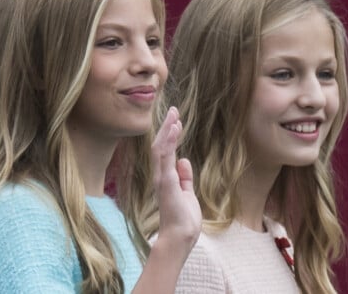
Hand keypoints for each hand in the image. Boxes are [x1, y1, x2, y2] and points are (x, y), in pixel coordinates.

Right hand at [151, 106, 200, 256]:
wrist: (179, 237)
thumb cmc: (183, 220)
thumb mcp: (187, 193)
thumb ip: (185, 177)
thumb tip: (184, 160)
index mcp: (165, 177)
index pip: (166, 151)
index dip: (170, 134)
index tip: (176, 120)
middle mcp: (160, 175)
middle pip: (161, 145)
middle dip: (167, 127)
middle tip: (174, 110)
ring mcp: (162, 177)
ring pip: (161, 147)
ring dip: (167, 130)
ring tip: (174, 115)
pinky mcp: (166, 181)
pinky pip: (165, 156)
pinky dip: (169, 141)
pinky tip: (174, 129)